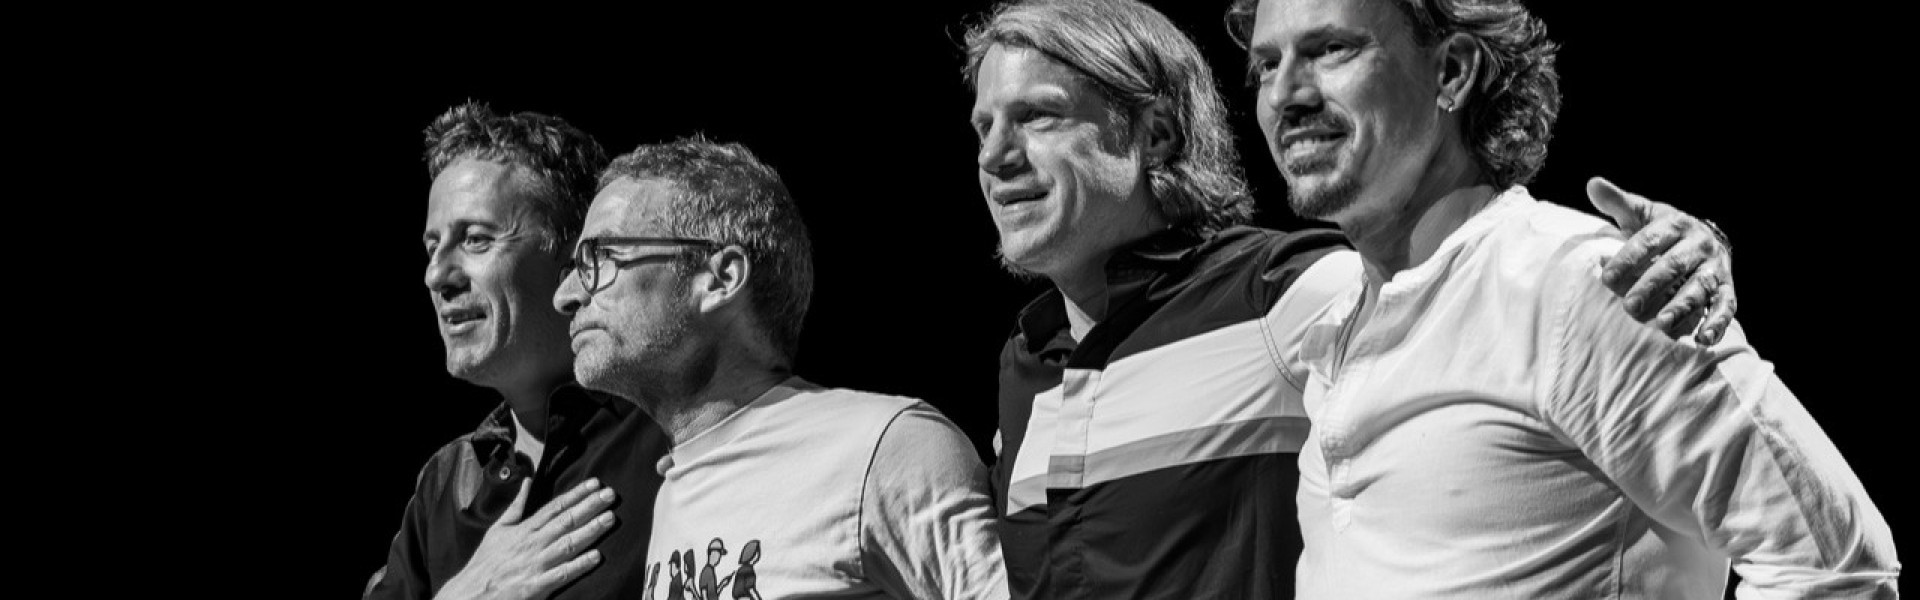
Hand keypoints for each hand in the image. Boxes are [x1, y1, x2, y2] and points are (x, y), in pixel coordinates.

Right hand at [434, 478, 617, 599]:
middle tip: (611, 495)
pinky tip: (597, 556)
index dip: (577, 494)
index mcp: (524, 529)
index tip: (595, 484)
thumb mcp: (497, 530)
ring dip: (591, 530)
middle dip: (590, 506)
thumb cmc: (486, 563)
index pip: (555, 507)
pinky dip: (579, 565)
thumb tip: (526, 482)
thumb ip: (516, 507)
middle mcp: (532, 543)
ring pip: (568, 543)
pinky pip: (562, 574)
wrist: (470, 593)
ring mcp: (535, 564)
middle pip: (566, 521)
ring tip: (610, 518)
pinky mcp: (536, 586)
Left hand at [1587, 177, 1735, 344]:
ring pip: (1700, 287)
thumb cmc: (1662, 231)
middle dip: (1651, 286)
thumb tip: (1593, 184)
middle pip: (1674, 265)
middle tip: (1629, 306)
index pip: (1649, 240)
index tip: (1606, 277)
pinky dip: (1716, 323)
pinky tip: (1702, 339)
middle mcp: (1698, 244)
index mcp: (1675, 224)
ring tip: (1661, 323)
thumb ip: (1618, 203)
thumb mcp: (1642, 214)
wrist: (1702, 239)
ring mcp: (1715, 267)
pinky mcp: (1727, 288)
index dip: (1628, 258)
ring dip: (1682, 306)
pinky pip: (1726, 306)